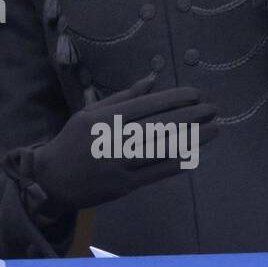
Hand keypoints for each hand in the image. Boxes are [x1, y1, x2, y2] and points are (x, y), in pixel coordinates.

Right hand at [30, 74, 219, 211]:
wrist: (52, 179)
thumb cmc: (73, 141)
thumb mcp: (90, 113)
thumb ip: (122, 97)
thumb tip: (152, 80)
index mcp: (102, 119)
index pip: (145, 105)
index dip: (173, 99)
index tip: (196, 94)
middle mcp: (112, 140)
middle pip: (158, 126)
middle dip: (190, 116)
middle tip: (213, 108)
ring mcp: (119, 164)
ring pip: (162, 149)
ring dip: (192, 138)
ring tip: (214, 128)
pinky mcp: (125, 186)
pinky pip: (157, 172)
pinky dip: (179, 162)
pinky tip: (196, 153)